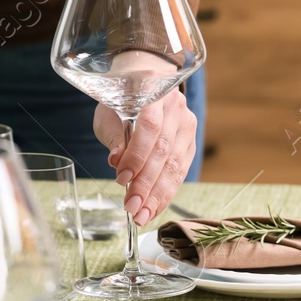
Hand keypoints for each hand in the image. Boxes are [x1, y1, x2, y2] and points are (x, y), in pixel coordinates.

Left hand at [94, 89, 198, 226]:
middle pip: (164, 151)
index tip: (122, 179)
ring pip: (175, 165)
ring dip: (158, 195)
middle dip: (147, 184)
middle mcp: (176, 108)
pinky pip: (180, 172)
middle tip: (132, 208)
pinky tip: (154, 208)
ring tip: (142, 215)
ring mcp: (187, 125)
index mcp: (154, 91)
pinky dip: (166, 193)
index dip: (137, 156)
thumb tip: (115, 162)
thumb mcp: (109, 113)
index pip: (150, 128)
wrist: (144, 85)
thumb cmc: (121, 100)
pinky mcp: (190, 143)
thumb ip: (115, 136)